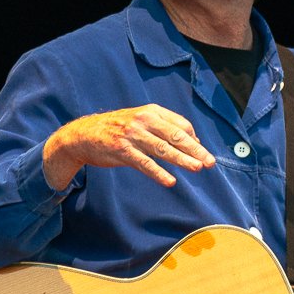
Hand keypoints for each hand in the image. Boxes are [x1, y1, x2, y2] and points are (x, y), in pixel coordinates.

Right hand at [42, 105, 214, 189]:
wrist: (83, 134)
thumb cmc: (118, 129)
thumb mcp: (141, 121)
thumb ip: (164, 128)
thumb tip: (193, 141)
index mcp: (151, 112)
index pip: (181, 124)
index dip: (193, 139)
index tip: (201, 151)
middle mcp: (144, 121)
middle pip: (176, 136)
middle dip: (196, 150)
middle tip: (210, 162)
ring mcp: (133, 136)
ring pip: (163, 149)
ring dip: (182, 160)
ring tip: (197, 168)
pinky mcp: (122, 151)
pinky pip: (144, 163)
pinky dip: (158, 173)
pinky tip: (170, 181)